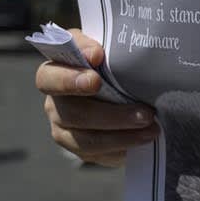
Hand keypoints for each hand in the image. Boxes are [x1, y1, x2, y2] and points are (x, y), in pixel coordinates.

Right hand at [36, 28, 156, 163]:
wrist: (123, 88)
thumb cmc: (110, 63)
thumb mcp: (102, 48)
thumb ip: (92, 45)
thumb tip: (95, 55)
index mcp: (54, 74)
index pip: (48, 78)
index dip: (68, 80)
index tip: (95, 80)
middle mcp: (55, 104)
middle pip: (74, 114)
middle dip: (112, 116)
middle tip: (145, 114)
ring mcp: (65, 130)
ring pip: (87, 140)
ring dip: (122, 136)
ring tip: (151, 130)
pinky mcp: (82, 150)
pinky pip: (99, 155)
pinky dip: (123, 148)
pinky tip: (143, 142)